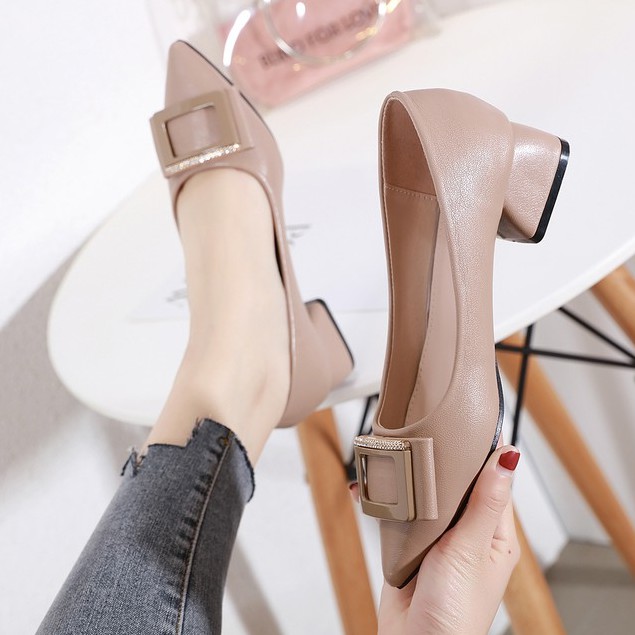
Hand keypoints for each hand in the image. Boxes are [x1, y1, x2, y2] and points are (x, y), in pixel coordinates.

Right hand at [361, 444, 520, 634]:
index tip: (463, 423)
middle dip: (436, 462)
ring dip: (408, 480)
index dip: (479, 453)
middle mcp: (465, 534)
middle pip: (453, 485)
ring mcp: (435, 540)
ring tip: (392, 456)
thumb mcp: (471, 549)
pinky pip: (397, 514)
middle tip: (419, 432)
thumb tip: (507, 458)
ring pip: (423, 497)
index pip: (490, 480)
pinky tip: (370, 488)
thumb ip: (484, 502)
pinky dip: (384, 500)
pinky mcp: (408, 547)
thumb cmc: (455, 614)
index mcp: (493, 534)